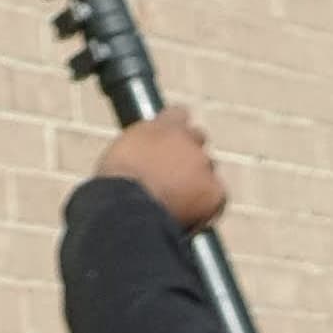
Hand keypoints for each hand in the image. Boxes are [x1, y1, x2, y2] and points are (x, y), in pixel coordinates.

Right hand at [95, 107, 226, 231]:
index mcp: (160, 125)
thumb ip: (137, 150)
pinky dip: (208, 207)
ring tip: (178, 202)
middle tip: (174, 176)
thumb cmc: (114, 188)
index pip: (178, 114)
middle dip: (189, 153)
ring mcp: (202, 163)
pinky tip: (191, 217)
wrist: (125, 209)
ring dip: (198, 180)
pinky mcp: (214, 191)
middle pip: (197, 139)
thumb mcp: (118, 156)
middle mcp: (185, 138)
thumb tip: (140, 160)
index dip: (176, 129)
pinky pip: (218, 197)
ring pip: (208, 168)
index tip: (171, 140)